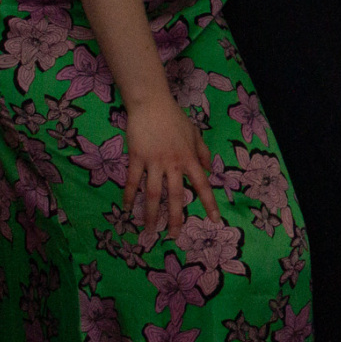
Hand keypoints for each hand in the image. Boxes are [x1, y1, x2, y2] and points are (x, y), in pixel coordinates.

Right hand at [122, 97, 219, 239]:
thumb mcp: (195, 134)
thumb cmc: (175, 118)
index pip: (202, 185)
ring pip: (153, 194)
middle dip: (176, 218)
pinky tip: (126, 208)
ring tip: (149, 230)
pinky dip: (129, 195)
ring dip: (151, 214)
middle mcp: (174, 163)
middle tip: (174, 237)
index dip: (208, 203)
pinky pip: (132, 181)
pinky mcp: (136, 158)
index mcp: (190, 158)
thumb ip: (203, 152)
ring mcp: (154, 162)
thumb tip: (209, 169)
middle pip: (176, 196)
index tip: (215, 220)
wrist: (152, 104)